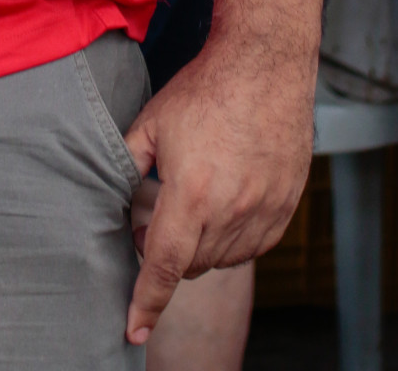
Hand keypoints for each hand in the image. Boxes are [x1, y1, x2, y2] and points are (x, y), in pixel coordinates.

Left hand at [122, 35, 314, 344]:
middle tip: (152, 218)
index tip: (133, 331)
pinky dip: (232, 238)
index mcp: (191, 195)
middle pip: (191, 264)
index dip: (145, 302)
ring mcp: (263, 213)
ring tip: (189, 202)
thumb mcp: (151, 122)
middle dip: (167, 254)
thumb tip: (111, 194)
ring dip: (200, 246)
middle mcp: (231, 212)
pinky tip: (222, 204)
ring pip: (223, 259)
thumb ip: (127, 163)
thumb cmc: (204, 90)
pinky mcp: (285, 208)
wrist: (264, 66)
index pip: (163, 266)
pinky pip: (254, 246)